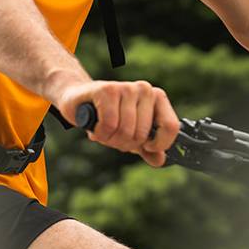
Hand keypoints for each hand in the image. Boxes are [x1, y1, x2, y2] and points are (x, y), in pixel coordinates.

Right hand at [57, 79, 179, 167]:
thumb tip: (160, 160)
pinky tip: (94, 127)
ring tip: (103, 131)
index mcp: (156, 98)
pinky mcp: (107, 89)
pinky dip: (100, 133)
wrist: (77, 99)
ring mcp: (127, 87)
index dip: (158, 144)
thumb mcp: (131, 134)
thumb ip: (147, 148)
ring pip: (125, 131)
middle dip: (124, 143)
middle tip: (113, 136)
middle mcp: (144, 89)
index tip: (145, 147)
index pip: (171, 126)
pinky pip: (109, 125)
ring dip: (109, 139)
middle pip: (142, 134)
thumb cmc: (107, 116)